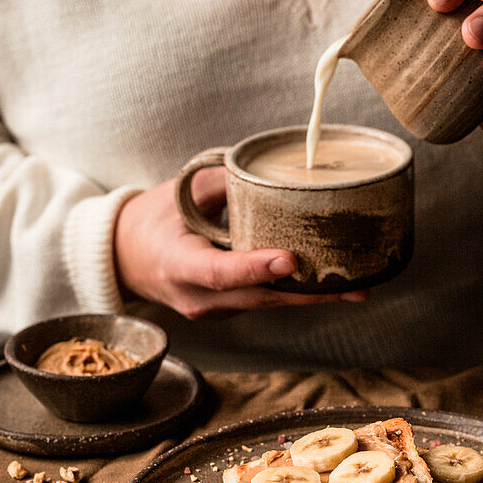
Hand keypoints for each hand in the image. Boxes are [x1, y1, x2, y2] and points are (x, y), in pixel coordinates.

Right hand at [113, 168, 367, 317]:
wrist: (124, 258)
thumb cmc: (154, 219)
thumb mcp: (180, 191)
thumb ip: (224, 183)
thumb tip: (270, 171)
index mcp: (177, 263)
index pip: (219, 271)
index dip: (256, 268)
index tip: (292, 261)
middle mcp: (196, 296)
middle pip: (258, 298)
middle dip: (309, 294)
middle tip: (355, 285)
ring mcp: (212, 310)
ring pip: (267, 304)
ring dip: (312, 298)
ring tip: (358, 287)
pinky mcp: (227, 311)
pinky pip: (265, 303)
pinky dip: (296, 294)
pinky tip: (332, 285)